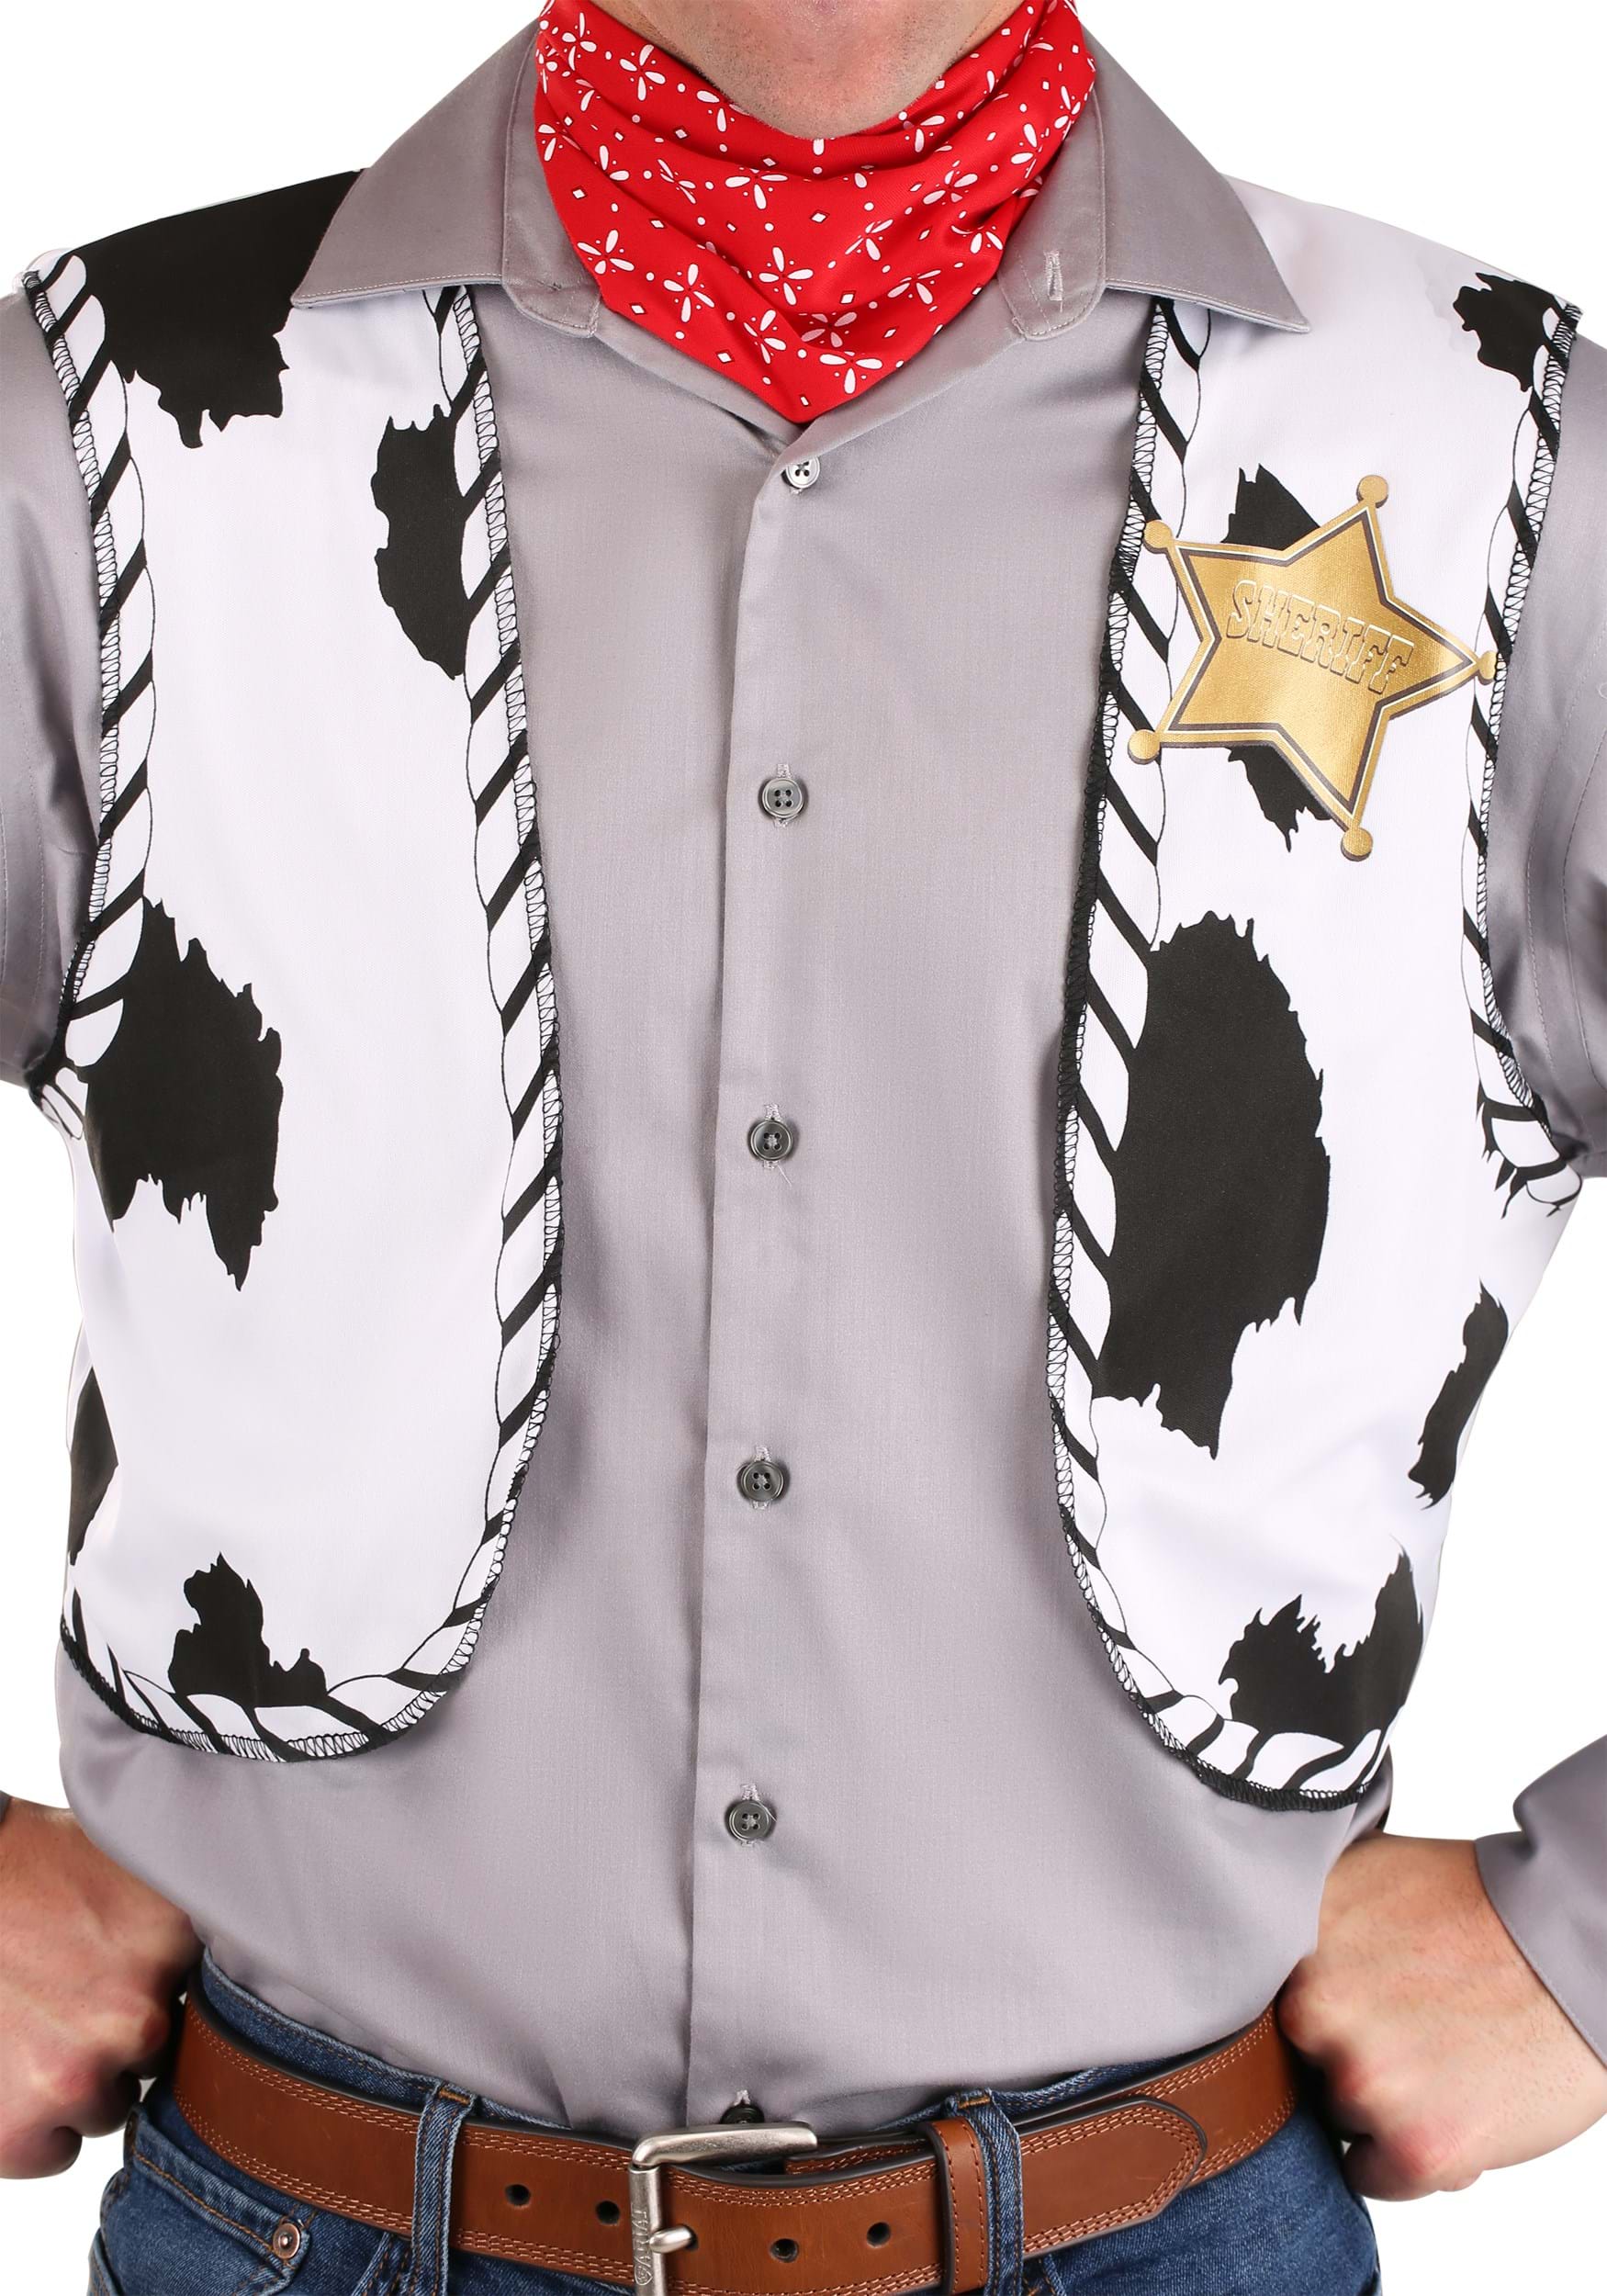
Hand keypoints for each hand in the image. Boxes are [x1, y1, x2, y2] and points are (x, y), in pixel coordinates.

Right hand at [0, 1799, 197, 2176]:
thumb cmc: (24, 1867)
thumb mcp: (125, 1866)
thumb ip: (173, 1920)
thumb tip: (205, 1956)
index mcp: (172, 1943)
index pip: (208, 1997)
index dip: (164, 1989)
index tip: (131, 1974)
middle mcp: (137, 2015)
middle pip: (156, 2057)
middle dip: (119, 2036)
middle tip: (70, 1994)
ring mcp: (78, 2073)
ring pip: (108, 2106)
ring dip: (79, 2080)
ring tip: (35, 2021)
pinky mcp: (19, 2125)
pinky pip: (55, 2153)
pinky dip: (34, 2128)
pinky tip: (12, 2069)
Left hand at [1280, 1832, 1606, 2200]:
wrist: (1570, 1944)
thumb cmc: (1474, 1905)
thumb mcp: (1362, 1873)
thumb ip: (1297, 1916)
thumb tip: (1249, 1946)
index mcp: (1289, 1941)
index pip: (1242, 2003)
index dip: (1288, 2006)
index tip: (1328, 1998)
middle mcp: (1314, 2010)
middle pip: (1288, 2063)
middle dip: (1333, 2052)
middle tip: (1393, 2024)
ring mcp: (1364, 2080)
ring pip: (1335, 2115)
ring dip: (1374, 2101)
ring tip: (1433, 2050)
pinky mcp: (1417, 2146)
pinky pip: (1370, 2173)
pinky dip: (1400, 2153)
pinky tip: (1444, 2097)